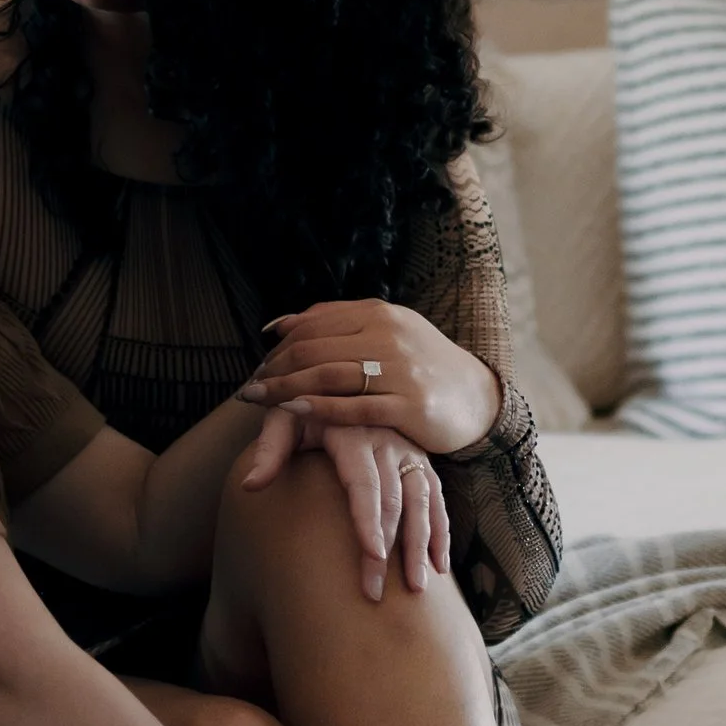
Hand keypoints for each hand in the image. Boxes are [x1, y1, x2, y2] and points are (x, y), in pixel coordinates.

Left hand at [233, 407, 449, 599]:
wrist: (338, 382)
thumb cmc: (303, 407)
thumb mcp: (283, 417)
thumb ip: (270, 449)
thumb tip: (250, 486)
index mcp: (354, 431)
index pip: (364, 483)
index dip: (368, 520)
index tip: (372, 556)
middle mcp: (388, 441)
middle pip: (393, 502)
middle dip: (388, 551)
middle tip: (375, 592)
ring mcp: (409, 452)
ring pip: (422, 504)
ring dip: (420, 548)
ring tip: (415, 589)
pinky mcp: (422, 461)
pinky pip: (437, 500)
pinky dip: (440, 533)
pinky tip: (439, 567)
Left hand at [240, 299, 501, 457]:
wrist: (476, 398)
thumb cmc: (421, 367)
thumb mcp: (384, 333)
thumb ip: (335, 325)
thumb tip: (280, 324)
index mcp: (378, 313)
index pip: (313, 325)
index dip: (279, 348)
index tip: (257, 369)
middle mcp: (388, 335)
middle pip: (314, 349)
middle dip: (274, 369)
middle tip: (249, 390)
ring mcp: (400, 370)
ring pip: (328, 375)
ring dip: (285, 388)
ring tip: (259, 401)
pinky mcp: (409, 405)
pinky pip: (354, 407)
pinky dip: (319, 408)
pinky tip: (294, 411)